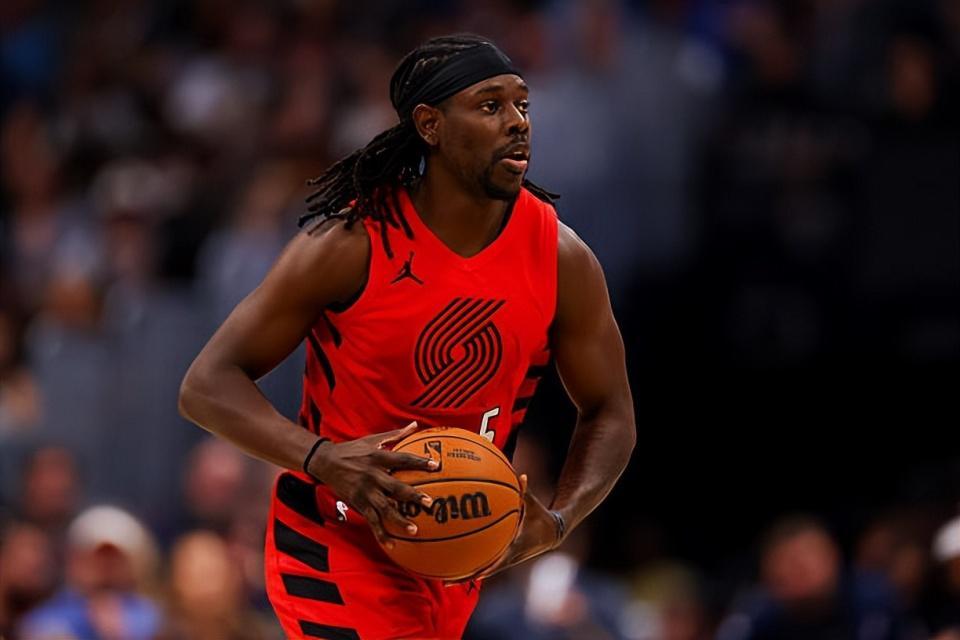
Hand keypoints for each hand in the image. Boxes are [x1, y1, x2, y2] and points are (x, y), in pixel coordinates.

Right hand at [307, 421, 436, 547]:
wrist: (325, 462)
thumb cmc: (352, 449)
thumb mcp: (372, 439)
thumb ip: (395, 435)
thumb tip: (414, 425)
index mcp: (378, 457)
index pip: (402, 459)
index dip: (419, 462)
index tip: (435, 465)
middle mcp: (373, 475)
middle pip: (396, 487)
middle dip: (412, 496)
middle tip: (429, 503)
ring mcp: (365, 491)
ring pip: (384, 508)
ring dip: (399, 519)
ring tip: (414, 530)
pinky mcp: (358, 503)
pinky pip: (371, 520)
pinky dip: (381, 533)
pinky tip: (392, 543)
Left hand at [447, 474, 562, 583]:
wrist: (552, 533)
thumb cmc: (540, 517)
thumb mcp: (534, 505)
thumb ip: (525, 491)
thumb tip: (521, 476)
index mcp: (515, 547)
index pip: (497, 561)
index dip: (483, 569)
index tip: (467, 573)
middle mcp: (509, 557)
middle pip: (485, 572)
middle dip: (466, 577)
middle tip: (446, 582)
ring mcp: (506, 560)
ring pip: (484, 571)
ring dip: (467, 576)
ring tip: (446, 580)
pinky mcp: (505, 558)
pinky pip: (487, 564)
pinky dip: (474, 566)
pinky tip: (459, 564)